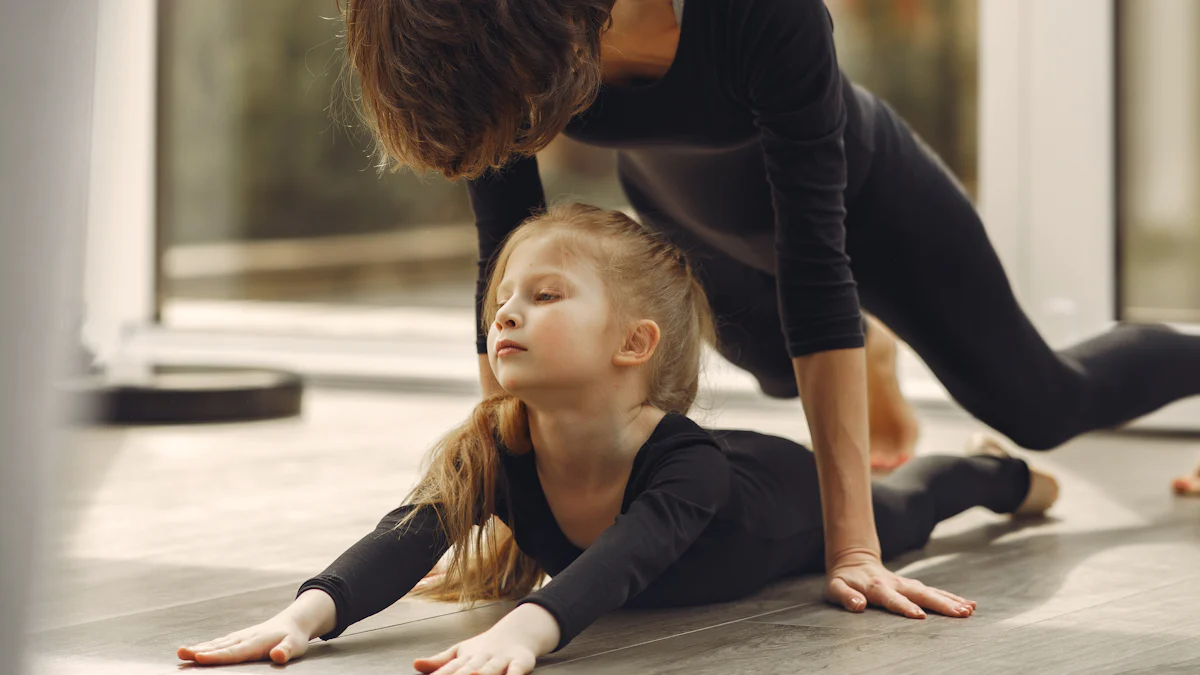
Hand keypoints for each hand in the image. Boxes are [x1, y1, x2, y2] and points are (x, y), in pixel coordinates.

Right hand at [177, 614, 310, 664]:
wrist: (294, 622)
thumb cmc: (294, 638)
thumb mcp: (295, 645)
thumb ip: (286, 651)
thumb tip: (278, 655)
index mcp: (256, 643)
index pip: (233, 652)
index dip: (216, 656)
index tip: (199, 657)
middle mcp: (244, 639)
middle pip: (219, 647)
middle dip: (199, 651)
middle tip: (181, 654)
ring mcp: (240, 637)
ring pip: (216, 643)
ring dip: (198, 648)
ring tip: (180, 652)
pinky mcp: (238, 638)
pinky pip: (219, 642)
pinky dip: (206, 646)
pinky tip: (195, 650)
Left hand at [414, 604, 556, 674]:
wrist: (517, 631)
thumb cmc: (483, 649)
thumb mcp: (461, 653)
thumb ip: (440, 662)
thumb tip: (415, 664)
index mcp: (466, 658)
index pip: (450, 669)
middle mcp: (482, 658)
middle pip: (468, 670)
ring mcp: (501, 659)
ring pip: (491, 668)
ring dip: (484, 674)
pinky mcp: (520, 661)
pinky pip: (517, 669)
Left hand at [826, 550, 975, 618]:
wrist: (853, 560)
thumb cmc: (843, 579)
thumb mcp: (836, 588)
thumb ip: (846, 596)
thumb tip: (858, 604)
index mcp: (877, 588)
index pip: (892, 599)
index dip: (904, 607)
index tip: (919, 616)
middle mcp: (896, 584)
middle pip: (920, 594)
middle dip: (940, 604)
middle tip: (960, 613)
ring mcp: (906, 584)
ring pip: (931, 592)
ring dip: (950, 601)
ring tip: (969, 610)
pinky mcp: (913, 585)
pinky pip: (934, 591)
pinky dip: (951, 597)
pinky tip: (968, 605)